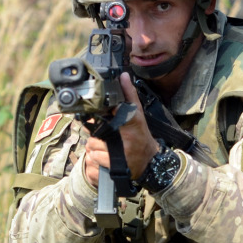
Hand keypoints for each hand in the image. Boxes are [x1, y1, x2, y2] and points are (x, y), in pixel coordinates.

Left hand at [82, 73, 159, 188]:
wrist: (151, 163)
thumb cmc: (142, 137)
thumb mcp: (138, 114)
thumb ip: (129, 95)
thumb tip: (123, 75)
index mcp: (132, 122)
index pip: (111, 112)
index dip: (99, 116)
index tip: (96, 116)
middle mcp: (128, 137)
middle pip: (95, 133)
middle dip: (95, 137)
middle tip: (104, 139)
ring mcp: (122, 154)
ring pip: (92, 147)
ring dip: (94, 149)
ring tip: (106, 150)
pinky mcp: (116, 167)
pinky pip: (94, 160)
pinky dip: (95, 160)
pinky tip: (105, 159)